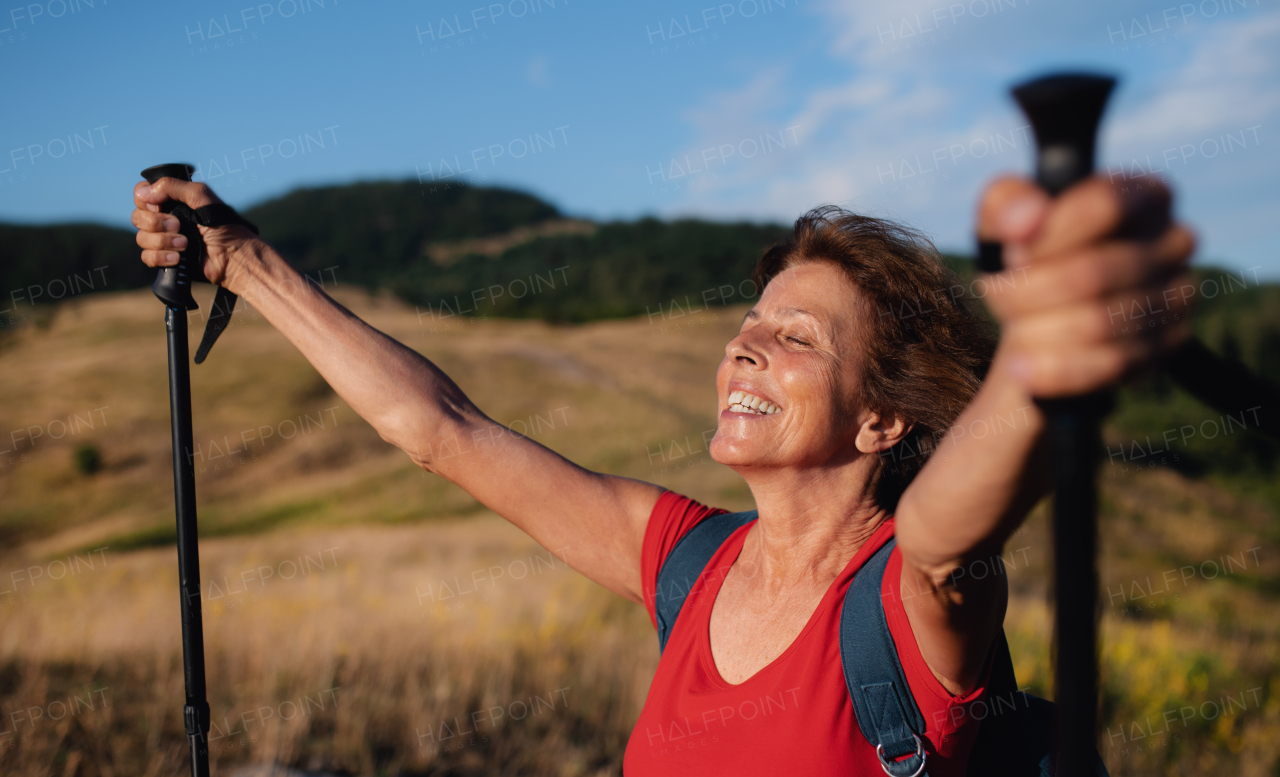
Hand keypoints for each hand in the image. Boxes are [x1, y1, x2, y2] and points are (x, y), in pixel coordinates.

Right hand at [132, 178, 256, 290]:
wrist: (233, 256)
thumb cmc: (223, 225)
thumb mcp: (201, 196)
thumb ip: (172, 187)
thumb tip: (145, 193)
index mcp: (171, 201)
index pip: (141, 194)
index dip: (144, 200)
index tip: (158, 205)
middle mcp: (164, 218)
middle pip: (138, 217)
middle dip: (156, 223)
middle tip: (179, 226)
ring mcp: (165, 239)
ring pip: (142, 238)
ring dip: (163, 241)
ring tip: (185, 244)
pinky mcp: (167, 258)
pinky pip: (147, 257)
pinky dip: (161, 257)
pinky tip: (178, 258)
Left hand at [978, 176, 1195, 397]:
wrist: (1039, 312)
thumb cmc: (1025, 250)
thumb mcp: (1002, 216)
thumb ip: (1006, 203)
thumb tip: (1025, 219)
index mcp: (1141, 194)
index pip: (1106, 205)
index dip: (1051, 235)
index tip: (1012, 255)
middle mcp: (1174, 240)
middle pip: (1096, 272)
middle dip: (1030, 291)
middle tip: (998, 296)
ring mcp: (1177, 296)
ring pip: (1101, 323)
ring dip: (1039, 331)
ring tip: (1014, 329)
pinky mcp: (1166, 346)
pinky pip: (1110, 365)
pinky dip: (1057, 370)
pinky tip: (1024, 369)